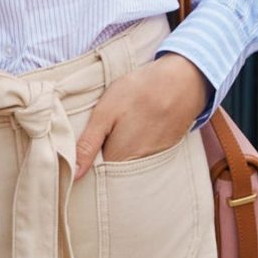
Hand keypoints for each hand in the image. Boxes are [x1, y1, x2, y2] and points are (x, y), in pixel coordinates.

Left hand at [73, 54, 209, 179]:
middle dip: (102, 165)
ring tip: (118, 133)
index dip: (86, 167)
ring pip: (129, 167)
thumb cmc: (139, 91)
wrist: (183, 80)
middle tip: (99, 139)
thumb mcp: (106, 112)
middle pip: (113, 174)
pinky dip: (136, 151)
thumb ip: (88, 144)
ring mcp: (155, 160)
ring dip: (119, 158)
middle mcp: (139, 166)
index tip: (79, 156)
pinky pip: (145, 160)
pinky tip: (135, 132)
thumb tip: (74, 174)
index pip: (96, 176)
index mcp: (120, 158)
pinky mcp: (166, 151)